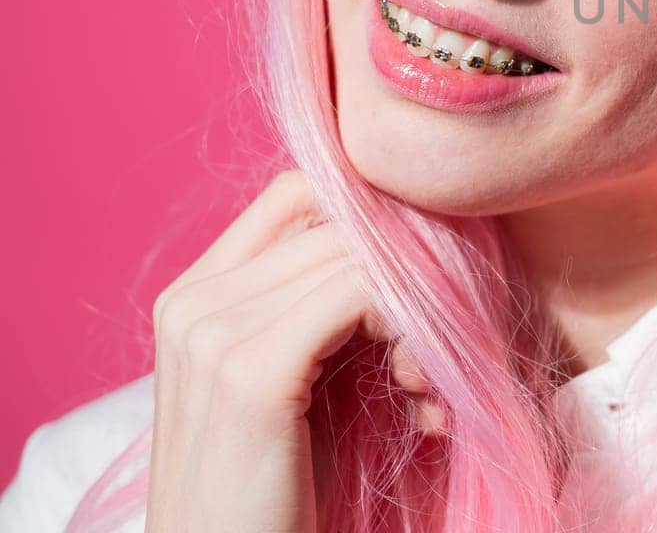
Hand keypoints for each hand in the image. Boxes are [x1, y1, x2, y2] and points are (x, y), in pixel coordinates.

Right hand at [146, 169, 440, 531]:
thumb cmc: (279, 493)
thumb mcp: (304, 383)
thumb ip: (329, 308)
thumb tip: (414, 238)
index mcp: (195, 293)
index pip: (302, 192)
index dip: (377, 224)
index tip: (425, 286)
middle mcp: (193, 300)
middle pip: (339, 219)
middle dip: (411, 270)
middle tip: (433, 351)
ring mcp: (212, 331)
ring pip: (361, 254)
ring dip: (420, 308)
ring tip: (425, 383)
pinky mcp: (249, 372)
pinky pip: (363, 295)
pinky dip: (413, 329)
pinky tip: (419, 390)